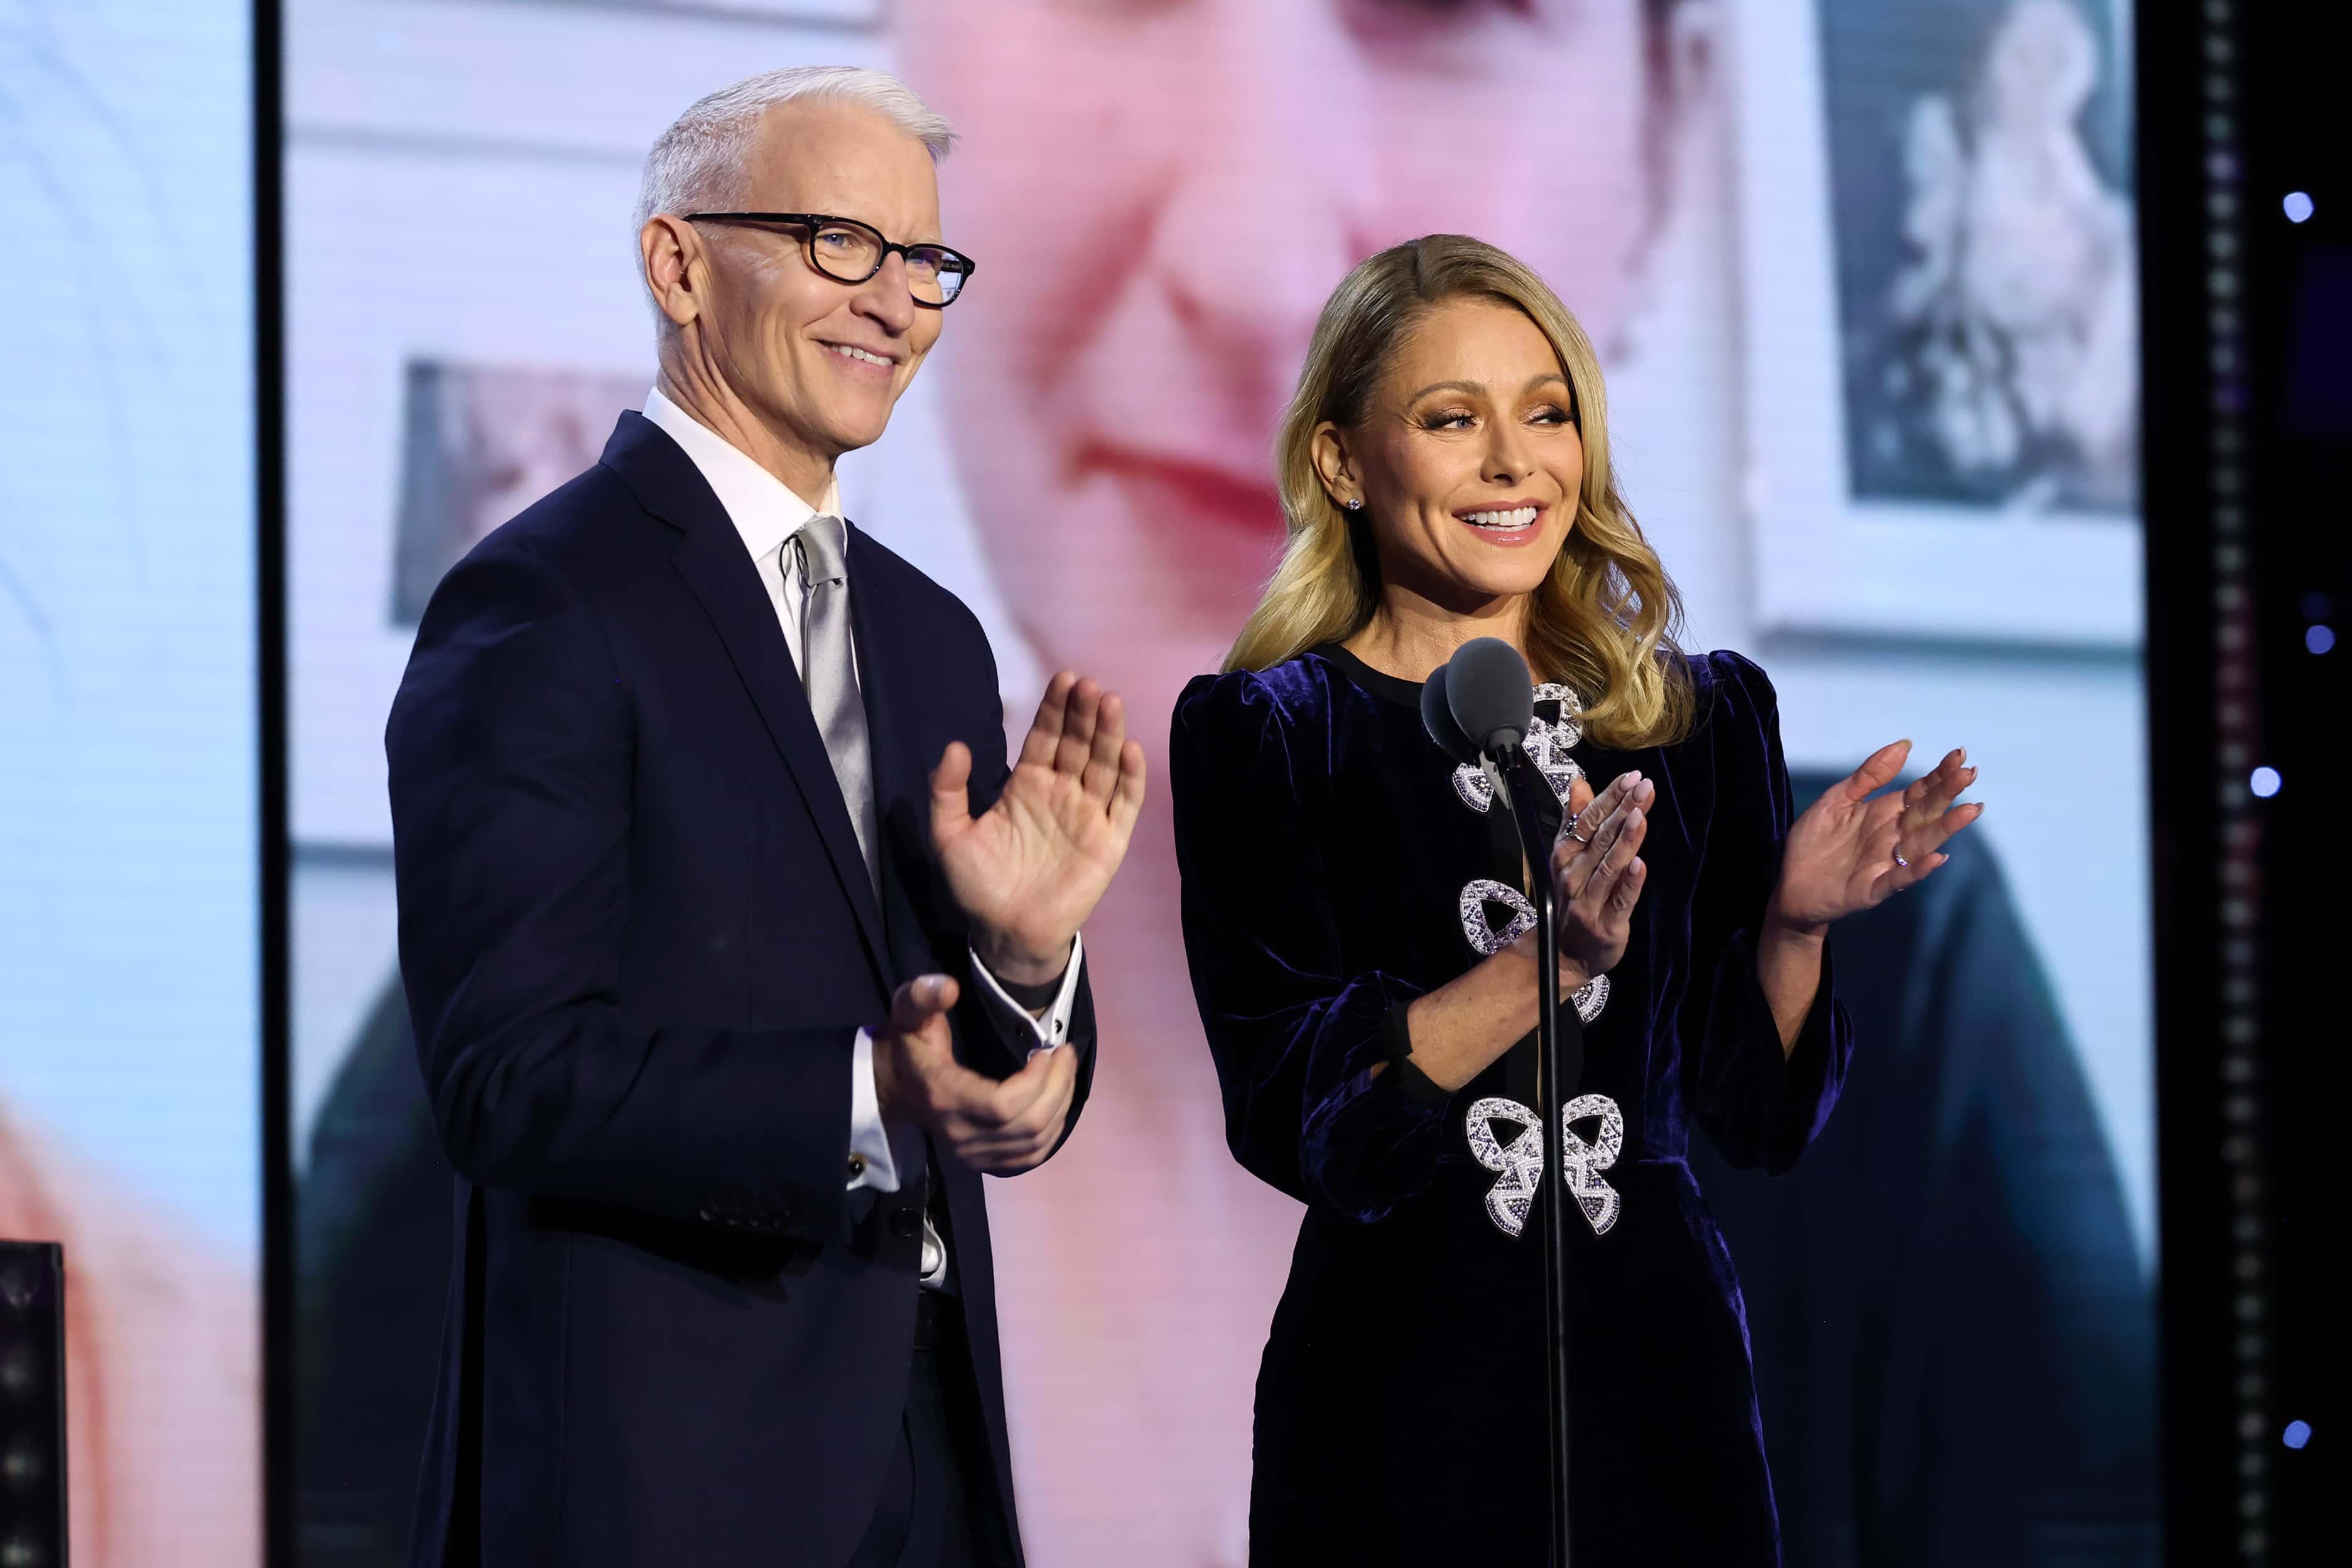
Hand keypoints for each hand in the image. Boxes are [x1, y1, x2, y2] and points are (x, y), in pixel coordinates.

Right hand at [870, 975, 1079, 1172]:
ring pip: (1036, 1143)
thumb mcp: (907, 1012)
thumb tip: (949, 987)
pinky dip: (1054, 1129)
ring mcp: (974, 1154)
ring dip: (1061, 1105)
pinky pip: (1032, 1155)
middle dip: (1058, 1088)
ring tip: (1065, 1070)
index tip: (1046, 1049)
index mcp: (945, 1097)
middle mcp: (961, 1135)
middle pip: (1028, 1125)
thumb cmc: (909, 1045)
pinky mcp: (985, 1161)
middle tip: (1066, 1054)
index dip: (1035, 1081)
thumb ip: (922, 996)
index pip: (1002, 1105)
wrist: (897, 1086)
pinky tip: (1057, 1099)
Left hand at [933, 673, 1147, 983]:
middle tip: (1088, 685)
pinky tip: (1131, 750)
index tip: (1064, 678)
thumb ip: (948, 792)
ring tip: (1110, 702)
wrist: (1006, 933)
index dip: (1055, 709)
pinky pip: (1123, 805)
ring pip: (1103, 766)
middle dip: (1083, 714)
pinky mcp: (1108, 842)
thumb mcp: (949, 836)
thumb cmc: (979, 885)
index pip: (1045, 738)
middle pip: (1077, 745)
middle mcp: (1061, 793)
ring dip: (1108, 734)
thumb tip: (955, 746)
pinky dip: (1130, 779)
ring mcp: (1087, 816)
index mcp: (1026, 786)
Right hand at [1548, 770, 1653, 988]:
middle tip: (1643, 787)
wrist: (1564, 954)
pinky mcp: (1606, 925)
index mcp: (1565, 855)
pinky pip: (1619, 901)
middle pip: (1601, 838)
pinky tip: (1640, 864)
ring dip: (1625, 840)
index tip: (1632, 777)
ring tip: (1640, 815)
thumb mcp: (1568, 858)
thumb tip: (1580, 783)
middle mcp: (1573, 875)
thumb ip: (1576, 820)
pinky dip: (1629, 883)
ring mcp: (1588, 901)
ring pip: (1609, 866)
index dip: (1610, 797)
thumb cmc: (1572, 898)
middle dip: (1623, 810)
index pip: (1588, 819)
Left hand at [1769, 741, 1981, 931]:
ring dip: (1945, 828)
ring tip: (1969, 810)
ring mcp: (1885, 863)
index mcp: (1885, 814)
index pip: (1919, 792)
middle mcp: (1892, 837)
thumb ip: (1869, 775)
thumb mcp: (1837, 799)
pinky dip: (1917, 869)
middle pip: (1926, 813)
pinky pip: (1898, 878)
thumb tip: (1904, 744)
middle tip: (1969, 773)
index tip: (1959, 756)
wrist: (1789, 885)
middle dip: (1947, 794)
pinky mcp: (1872, 888)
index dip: (1939, 775)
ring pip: (1921, 844)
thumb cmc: (1814, 841)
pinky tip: (1936, 858)